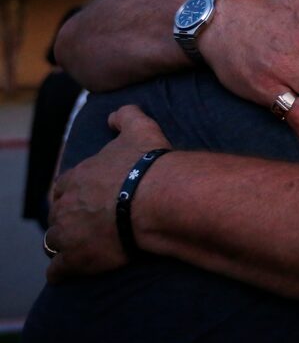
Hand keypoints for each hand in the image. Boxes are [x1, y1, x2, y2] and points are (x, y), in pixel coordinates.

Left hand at [46, 105, 170, 282]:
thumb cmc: (148, 164)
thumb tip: (115, 115)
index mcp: (79, 176)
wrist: (156, 198)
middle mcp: (67, 204)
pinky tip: (70, 272)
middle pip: (56, 213)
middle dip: (65, 218)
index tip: (84, 196)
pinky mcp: (77, 258)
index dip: (72, 192)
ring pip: (53, 241)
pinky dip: (62, 272)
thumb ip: (126, 116)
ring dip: (61, 244)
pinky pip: (58, 270)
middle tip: (83, 223)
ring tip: (75, 248)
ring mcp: (69, 232)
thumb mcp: (140, 128)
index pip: (64, 186)